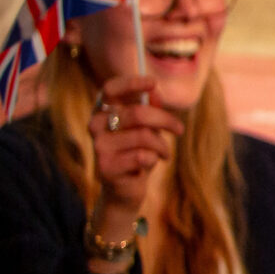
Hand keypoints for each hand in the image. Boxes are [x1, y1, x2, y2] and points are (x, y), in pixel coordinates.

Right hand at [87, 72, 176, 215]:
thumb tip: (155, 91)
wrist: (125, 190)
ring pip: (144, 136)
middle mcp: (95, 126)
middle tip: (179, 130)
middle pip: (138, 113)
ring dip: (162, 145)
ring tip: (164, 153)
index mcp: (103, 112)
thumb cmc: (137, 153)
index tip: (153, 83)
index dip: (131, 83)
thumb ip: (150, 109)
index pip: (109, 90)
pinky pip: (143, 156)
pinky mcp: (105, 167)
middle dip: (165, 120)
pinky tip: (149, 165)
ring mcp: (98, 147)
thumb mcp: (146, 129)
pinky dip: (154, 159)